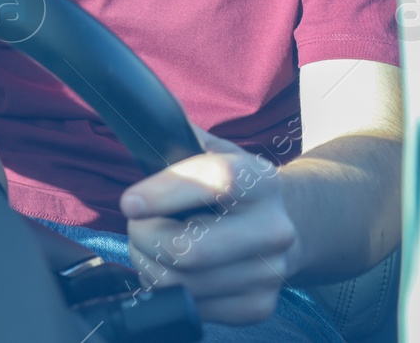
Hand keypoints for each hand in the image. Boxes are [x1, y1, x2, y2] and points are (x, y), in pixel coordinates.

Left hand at [121, 127, 300, 324]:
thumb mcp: (215, 152)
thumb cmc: (234, 188)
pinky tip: (177, 270)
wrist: (290, 225)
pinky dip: (171, 291)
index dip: (163, 193)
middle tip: (139, 226)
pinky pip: (192, 307)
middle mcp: (272, 228)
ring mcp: (269, 272)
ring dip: (149, 265)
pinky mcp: (258, 305)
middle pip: (187, 249)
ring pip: (180, 284)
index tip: (130, 202)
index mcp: (260, 180)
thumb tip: (139, 111)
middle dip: (144, 238)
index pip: (214, 182)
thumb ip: (179, 138)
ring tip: (153, 246)